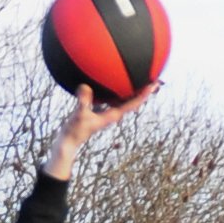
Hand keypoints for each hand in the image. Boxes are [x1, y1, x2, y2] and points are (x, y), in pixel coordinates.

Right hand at [46, 80, 160, 180]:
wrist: (68, 143)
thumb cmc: (75, 132)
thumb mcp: (79, 115)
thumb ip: (83, 101)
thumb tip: (85, 86)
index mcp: (113, 115)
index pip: (133, 103)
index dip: (144, 94)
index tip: (153, 85)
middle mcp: (113, 114)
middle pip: (133, 101)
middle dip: (143, 91)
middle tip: (154, 79)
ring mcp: (107, 113)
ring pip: (124, 100)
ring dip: (132, 91)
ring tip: (141, 79)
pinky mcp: (100, 112)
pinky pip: (112, 98)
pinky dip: (116, 91)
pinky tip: (113, 82)